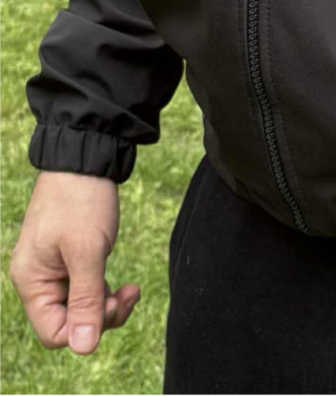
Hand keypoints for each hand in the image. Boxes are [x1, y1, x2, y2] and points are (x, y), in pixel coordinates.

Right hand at [8, 171, 139, 353]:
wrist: (86, 157)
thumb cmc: (81, 200)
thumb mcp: (87, 251)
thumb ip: (86, 300)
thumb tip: (84, 349)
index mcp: (32, 281)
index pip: (53, 332)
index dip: (85, 329)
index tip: (113, 304)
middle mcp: (37, 279)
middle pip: (67, 323)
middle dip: (101, 317)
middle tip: (128, 295)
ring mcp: (53, 269)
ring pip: (80, 308)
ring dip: (107, 305)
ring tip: (132, 290)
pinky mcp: (70, 258)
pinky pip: (85, 290)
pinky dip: (105, 291)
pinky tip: (125, 286)